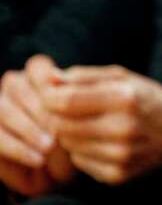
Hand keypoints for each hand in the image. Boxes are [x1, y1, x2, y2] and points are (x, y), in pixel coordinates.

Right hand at [0, 57, 69, 196]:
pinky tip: (38, 159)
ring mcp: (0, 108)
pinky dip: (18, 149)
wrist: (58, 170)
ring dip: (27, 129)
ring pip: (3, 110)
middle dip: (38, 108)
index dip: (45, 77)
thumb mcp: (80, 122)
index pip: (36, 66)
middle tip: (59, 128)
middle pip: (16, 87)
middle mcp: (14, 89)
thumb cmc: (75, 138)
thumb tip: (58, 96)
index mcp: (37, 77)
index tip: (61, 91)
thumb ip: (71, 106)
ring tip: (49, 147)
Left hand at [41, 65, 161, 184]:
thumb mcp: (122, 76)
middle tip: (70, 110)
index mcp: (125, 98)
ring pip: (68, 145)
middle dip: (59, 116)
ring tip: (89, 124)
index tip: (52, 93)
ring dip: (71, 134)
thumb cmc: (145, 97)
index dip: (50, 96)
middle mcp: (124, 128)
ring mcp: (121, 154)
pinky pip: (80, 162)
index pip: (65, 101)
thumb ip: (84, 76)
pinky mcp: (117, 174)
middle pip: (61, 125)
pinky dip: (83, 151)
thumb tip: (49, 79)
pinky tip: (99, 141)